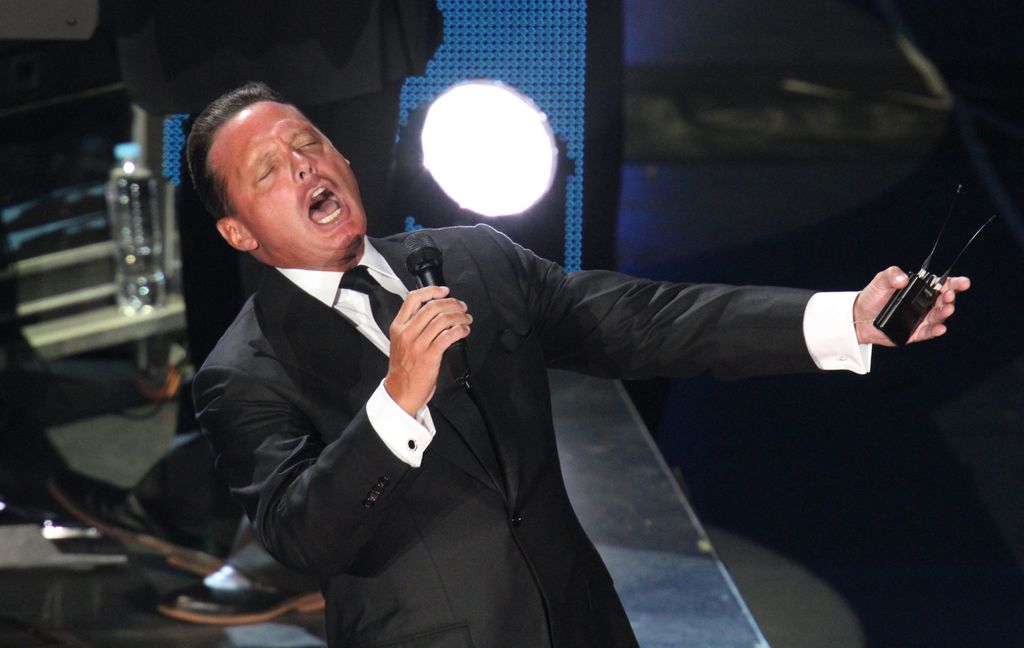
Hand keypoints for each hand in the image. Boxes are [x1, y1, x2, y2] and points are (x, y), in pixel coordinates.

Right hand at [383, 285, 471, 415]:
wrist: (401, 392)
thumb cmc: (403, 369)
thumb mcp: (400, 342)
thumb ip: (412, 326)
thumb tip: (434, 313)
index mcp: (398, 326)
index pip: (413, 299)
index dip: (432, 291)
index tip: (445, 291)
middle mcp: (407, 332)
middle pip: (432, 307)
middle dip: (452, 304)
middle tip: (462, 307)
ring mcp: (418, 344)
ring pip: (442, 320)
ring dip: (459, 316)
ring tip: (467, 318)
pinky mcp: (430, 356)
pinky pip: (449, 336)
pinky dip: (460, 330)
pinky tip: (464, 330)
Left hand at [853, 266, 970, 345]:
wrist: (858, 317)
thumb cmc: (872, 297)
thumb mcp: (880, 281)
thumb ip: (891, 275)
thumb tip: (903, 279)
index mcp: (919, 290)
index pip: (941, 285)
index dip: (954, 283)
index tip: (963, 282)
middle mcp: (923, 304)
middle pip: (943, 301)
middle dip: (950, 297)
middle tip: (949, 295)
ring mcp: (920, 319)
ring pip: (938, 317)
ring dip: (945, 313)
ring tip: (947, 309)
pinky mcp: (914, 333)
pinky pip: (927, 332)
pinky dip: (935, 331)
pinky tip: (940, 328)